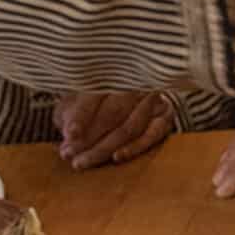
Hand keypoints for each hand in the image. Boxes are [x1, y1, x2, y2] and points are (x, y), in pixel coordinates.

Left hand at [56, 90, 174, 170]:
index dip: (81, 116)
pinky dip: (135, 147)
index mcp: (109, 73)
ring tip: (82, 161)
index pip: (95, 95)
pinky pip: (152, 134)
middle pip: (112, 113)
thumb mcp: (76, 102)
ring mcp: (151, 99)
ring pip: (129, 128)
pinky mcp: (165, 115)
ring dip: (104, 148)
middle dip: (89, 138)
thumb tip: (70, 134)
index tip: (69, 135)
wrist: (125, 98)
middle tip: (69, 155)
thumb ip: (71, 115)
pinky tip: (117, 157)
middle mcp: (134, 82)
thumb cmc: (93, 103)